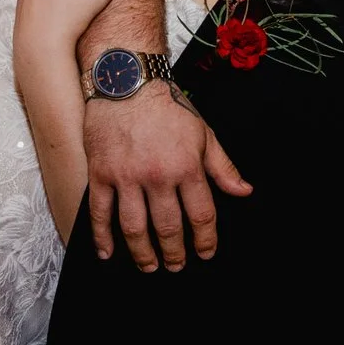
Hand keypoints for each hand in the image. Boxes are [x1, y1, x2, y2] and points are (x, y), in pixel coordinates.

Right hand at [83, 84, 249, 271]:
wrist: (127, 78)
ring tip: (149, 266)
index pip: (201, 216)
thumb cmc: (166, 104)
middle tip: (176, 265)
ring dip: (143, 254)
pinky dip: (102, 238)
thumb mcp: (204, 133)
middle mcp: (158, 176)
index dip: (205, 240)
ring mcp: (127, 177)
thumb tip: (243, 190)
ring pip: (134, 228)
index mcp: (187, 167)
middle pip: (168, 228)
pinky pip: (100, 213)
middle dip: (174, 253)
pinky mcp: (101, 173)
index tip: (205, 253)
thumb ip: (223, 167)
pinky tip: (107, 253)